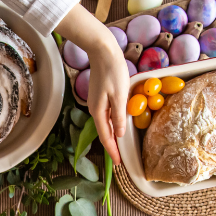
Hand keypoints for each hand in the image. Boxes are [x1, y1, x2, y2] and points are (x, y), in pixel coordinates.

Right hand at [55, 5, 129, 164]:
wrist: (102, 51)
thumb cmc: (112, 71)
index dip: (113, 152)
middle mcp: (96, 110)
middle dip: (111, 148)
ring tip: (118, 149)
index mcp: (99, 111)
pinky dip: (111, 126)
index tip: (118, 164)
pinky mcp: (100, 97)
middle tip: (119, 162)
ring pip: (105, 126)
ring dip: (111, 138)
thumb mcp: (120, 95)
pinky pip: (106, 117)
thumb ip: (120, 116)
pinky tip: (117, 128)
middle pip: (104, 133)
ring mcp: (97, 103)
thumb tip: (119, 135)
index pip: (106, 137)